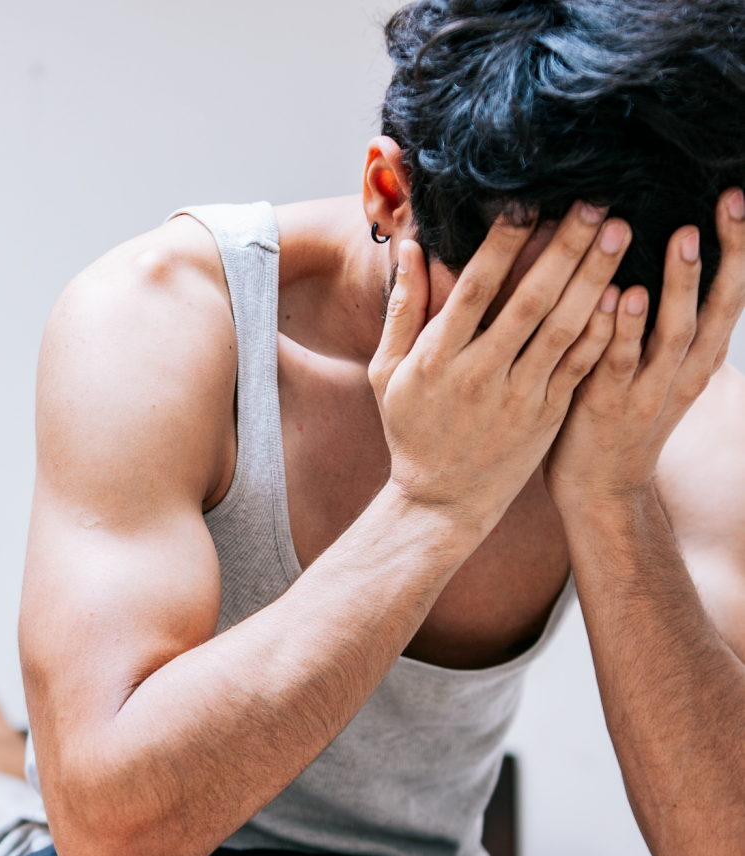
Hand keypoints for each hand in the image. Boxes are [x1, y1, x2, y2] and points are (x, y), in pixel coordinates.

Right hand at [369, 202, 631, 538]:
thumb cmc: (412, 430)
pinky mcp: (546, 416)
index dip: (502, 243)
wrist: (443, 500)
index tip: (527, 201)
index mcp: (438, 359)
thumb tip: (411, 247)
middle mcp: (480, 376)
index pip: (475, 289)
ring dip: (594, 279)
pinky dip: (602, 332)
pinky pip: (579, 367)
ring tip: (618, 235)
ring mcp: (518, 398)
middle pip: (529, 301)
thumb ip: (402, 310)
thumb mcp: (388, 373)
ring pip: (562, 330)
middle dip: (564, 249)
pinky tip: (623, 295)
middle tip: (592, 202)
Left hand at [545, 188, 744, 513]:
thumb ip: (662, 324)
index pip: (729, 298)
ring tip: (682, 237)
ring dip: (679, 285)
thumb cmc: (622, 418)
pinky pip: (617, 362)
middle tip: (729, 203)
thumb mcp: (658, 372)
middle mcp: (683, 373)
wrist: (600, 489)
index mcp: (698, 360)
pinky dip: (622, 329)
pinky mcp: (605, 404)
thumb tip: (661, 261)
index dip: (739, 250)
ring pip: (672, 333)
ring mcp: (647, 391)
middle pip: (716, 309)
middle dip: (727, 256)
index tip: (738, 199)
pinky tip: (622, 295)